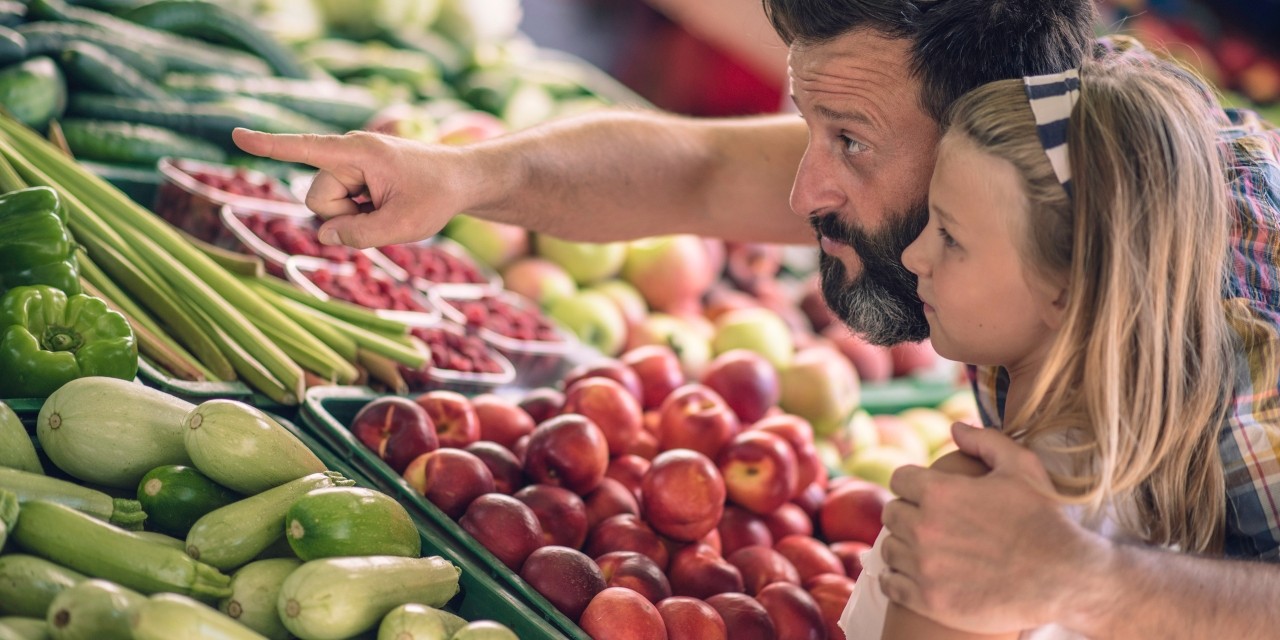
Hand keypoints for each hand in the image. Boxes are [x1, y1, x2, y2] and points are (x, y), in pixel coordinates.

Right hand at [232, 128, 466, 247]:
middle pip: (317, 198)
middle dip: (342, 215)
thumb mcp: (402, 225)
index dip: (269, 145)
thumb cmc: (437, 196)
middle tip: (384, 210)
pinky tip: (386, 205)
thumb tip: (324, 235)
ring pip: (327, 206)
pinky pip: (342, 206)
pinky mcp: (356, 177)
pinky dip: (361, 214)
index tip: (235, 135)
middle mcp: (349, 154)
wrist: (462, 180)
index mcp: (357, 153)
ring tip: (389, 206)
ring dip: (354, 216)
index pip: (304, 148)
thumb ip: (359, 235)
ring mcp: (352, 166)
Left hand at [878, 422, 1110, 633]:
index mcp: (940, 492)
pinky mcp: (928, 600)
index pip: (900, 480)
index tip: (925, 495)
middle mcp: (925, 528)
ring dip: (903, 546)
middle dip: (908, 514)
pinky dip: (897, 579)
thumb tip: (954, 426)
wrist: (1065, 578)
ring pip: (889, 549)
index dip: (913, 484)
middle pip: (892, 513)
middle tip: (927, 523)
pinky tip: (913, 577)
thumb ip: (985, 441)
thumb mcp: (1022, 468)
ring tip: (924, 550)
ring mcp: (924, 567)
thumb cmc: (1044, 519)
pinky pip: (890, 584)